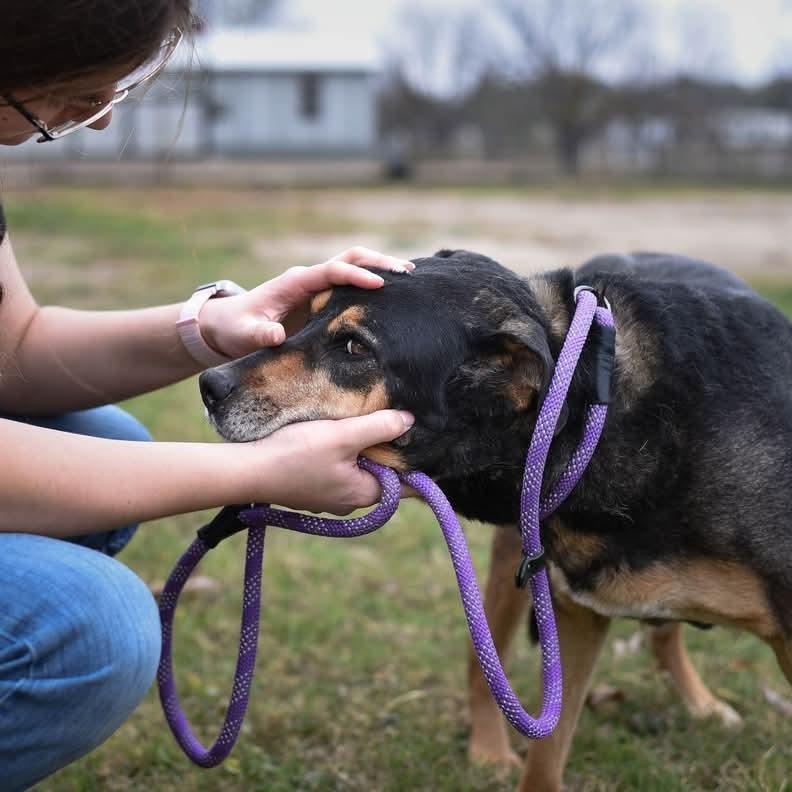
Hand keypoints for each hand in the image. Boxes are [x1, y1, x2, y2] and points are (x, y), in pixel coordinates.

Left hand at [200, 247, 414, 359]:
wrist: (228, 325)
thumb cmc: (237, 328)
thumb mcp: (245, 334)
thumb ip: (261, 335)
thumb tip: (277, 336)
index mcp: (295, 283)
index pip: (331, 271)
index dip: (355, 275)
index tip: (379, 284)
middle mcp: (309, 278)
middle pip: (349, 259)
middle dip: (378, 263)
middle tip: (407, 272)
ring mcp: (317, 285)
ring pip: (353, 266)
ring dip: (380, 268)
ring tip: (410, 277)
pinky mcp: (321, 296)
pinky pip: (350, 283)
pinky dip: (372, 280)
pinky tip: (393, 291)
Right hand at [239, 409, 414, 513]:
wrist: (246, 471)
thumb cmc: (295, 454)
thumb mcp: (343, 435)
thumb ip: (379, 427)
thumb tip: (409, 421)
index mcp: (363, 493)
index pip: (406, 485)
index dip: (419, 466)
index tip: (431, 447)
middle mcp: (348, 501)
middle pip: (382, 475)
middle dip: (389, 453)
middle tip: (397, 424)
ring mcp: (328, 497)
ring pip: (358, 472)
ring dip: (363, 452)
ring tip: (365, 425)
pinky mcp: (311, 489)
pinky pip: (338, 472)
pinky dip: (343, 456)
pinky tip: (336, 436)